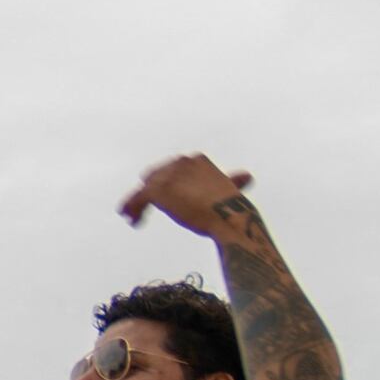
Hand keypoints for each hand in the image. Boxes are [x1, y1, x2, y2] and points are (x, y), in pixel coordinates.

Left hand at [116, 154, 252, 235]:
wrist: (230, 217)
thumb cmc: (234, 209)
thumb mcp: (231, 189)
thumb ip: (233, 181)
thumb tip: (247, 176)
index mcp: (196, 160)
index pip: (173, 170)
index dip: (169, 185)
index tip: (167, 200)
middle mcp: (180, 162)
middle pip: (155, 176)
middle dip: (150, 191)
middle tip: (144, 208)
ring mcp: (168, 175)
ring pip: (145, 188)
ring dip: (137, 202)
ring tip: (132, 217)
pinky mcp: (158, 190)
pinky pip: (138, 198)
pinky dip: (132, 207)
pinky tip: (133, 220)